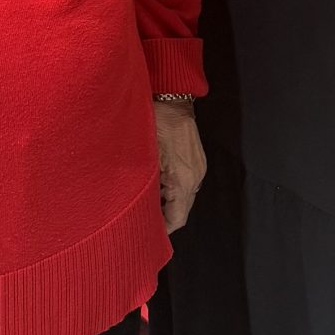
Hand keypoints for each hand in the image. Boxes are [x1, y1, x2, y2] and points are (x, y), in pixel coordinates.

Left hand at [154, 102, 205, 233]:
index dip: (163, 230)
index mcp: (183, 180)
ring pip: (183, 197)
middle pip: (181, 210)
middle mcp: (195, 177)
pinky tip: (155, 186)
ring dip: (166, 203)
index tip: (147, 235)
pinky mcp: (196, 161)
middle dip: (163, 218)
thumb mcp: (144, 156)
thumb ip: (144, 183)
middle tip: (141, 221)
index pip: (178, 218)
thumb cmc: (155, 123)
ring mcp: (198, 168)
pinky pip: (185, 184)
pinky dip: (171, 190)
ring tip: (145, 204)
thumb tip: (136, 205)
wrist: (172, 99)